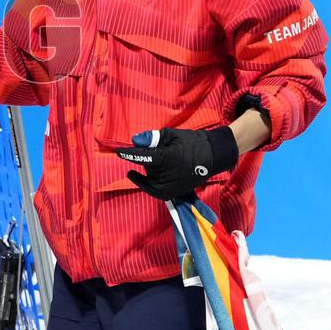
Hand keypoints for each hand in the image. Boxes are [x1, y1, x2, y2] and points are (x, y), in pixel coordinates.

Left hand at [116, 127, 238, 200]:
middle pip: (146, 166)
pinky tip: (134, 175)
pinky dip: (145, 182)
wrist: (213, 157)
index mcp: (167, 158)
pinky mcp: (172, 193)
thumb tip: (134, 141)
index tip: (117, 151)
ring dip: (148, 170)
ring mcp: (170, 187)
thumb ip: (152, 138)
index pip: (142, 157)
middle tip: (160, 151)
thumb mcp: (171, 135)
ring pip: (148, 177)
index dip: (128, 154)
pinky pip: (152, 189)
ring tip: (163, 160)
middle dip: (146, 158)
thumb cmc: (192, 143)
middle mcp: (167, 175)